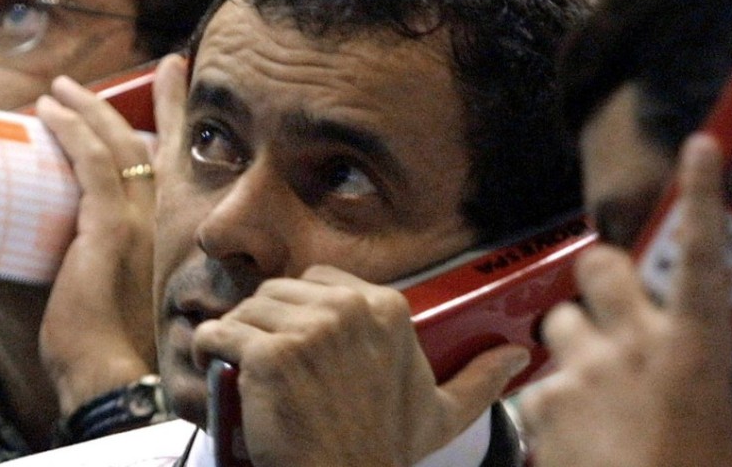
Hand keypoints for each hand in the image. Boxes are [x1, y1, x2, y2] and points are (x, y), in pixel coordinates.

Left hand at [36, 74, 157, 414]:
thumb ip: (106, 249)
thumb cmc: (106, 338)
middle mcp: (162, 216)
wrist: (112, 373)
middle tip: (134, 73)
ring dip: (86, 109)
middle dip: (151, 99)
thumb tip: (68, 232)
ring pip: (117, 143)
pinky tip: (51, 113)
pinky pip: (91, 161)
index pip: (172, 161)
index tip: (173, 80)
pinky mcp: (109, 225)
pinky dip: (70, 130)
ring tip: (60, 90)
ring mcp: (138, 218)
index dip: (175, 117)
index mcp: (168, 228)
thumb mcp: (117, 284)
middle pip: (154, 141)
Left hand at [193, 265, 529, 466]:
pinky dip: (212, 347)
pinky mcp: (270, 355)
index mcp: (386, 308)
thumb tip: (520, 355)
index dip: (302, 310)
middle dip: (269, 321)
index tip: (297, 343)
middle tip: (269, 362)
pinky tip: (220, 366)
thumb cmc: (385, 449)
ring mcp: (309, 330)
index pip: (320, 281)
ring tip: (247, 369)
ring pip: (250, 308)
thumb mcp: (442, 414)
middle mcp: (350, 309)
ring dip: (240, 334)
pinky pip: (222, 332)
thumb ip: (480, 379)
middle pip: (282, 291)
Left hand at [519, 134, 731, 466]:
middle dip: (598, 276)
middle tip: (607, 306)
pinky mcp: (541, 402)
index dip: (701, 197)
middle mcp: (635, 343)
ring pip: (556, 323)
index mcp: (694, 348)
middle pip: (596, 264)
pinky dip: (549, 404)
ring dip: (570, 345)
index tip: (698, 150)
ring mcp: (582, 369)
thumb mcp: (724, 430)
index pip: (702, 255)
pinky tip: (568, 433)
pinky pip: (534, 386)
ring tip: (588, 387)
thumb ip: (702, 390)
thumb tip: (697, 390)